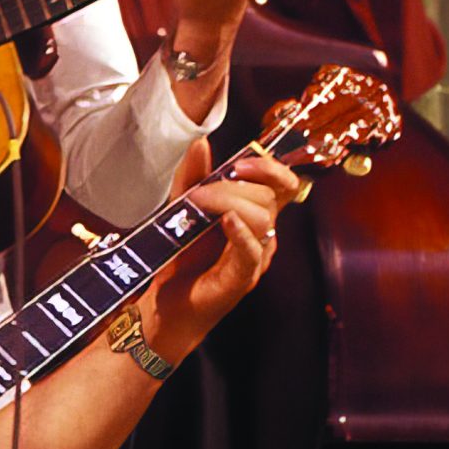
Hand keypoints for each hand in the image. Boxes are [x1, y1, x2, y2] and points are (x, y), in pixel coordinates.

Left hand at [141, 151, 299, 362]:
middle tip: (199, 190)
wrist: (164, 304)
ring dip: (229, 202)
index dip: (271, 167)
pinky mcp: (243, 278)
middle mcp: (262, 234)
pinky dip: (241, 232)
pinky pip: (252, 250)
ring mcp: (255, 257)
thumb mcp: (181, 208)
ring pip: (262, 218)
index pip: (284, 184)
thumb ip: (192, 176)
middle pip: (268, 197)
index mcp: (254, 214)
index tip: (241, 162)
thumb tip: (201, 143)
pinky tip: (226, 221)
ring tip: (198, 203)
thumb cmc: (181, 257)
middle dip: (233, 185)